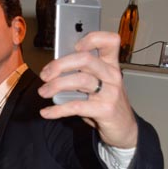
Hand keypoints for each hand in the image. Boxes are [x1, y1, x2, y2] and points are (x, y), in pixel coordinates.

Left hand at [38, 31, 137, 148]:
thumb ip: (82, 75)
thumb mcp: (99, 85)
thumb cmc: (106, 104)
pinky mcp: (105, 110)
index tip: (73, 46)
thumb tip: (54, 70)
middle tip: (45, 75)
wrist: (124, 129)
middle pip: (85, 59)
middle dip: (60, 64)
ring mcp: (110, 92)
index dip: (91, 38)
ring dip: (56, 85)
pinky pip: (76, 106)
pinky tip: (46, 112)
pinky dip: (57, 110)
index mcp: (111, 65)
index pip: (109, 41)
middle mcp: (112, 75)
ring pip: (80, 80)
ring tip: (43, 92)